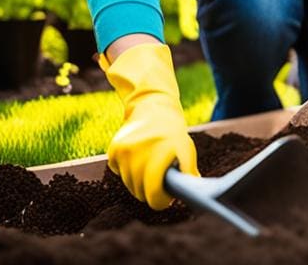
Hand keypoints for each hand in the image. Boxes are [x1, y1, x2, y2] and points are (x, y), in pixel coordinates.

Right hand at [101, 43, 199, 208]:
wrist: (152, 107)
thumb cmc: (172, 133)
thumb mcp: (186, 149)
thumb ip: (188, 172)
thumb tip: (193, 193)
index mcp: (161, 154)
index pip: (154, 196)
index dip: (162, 200)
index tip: (167, 195)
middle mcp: (141, 152)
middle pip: (140, 194)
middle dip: (150, 191)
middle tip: (159, 180)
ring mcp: (125, 151)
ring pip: (128, 184)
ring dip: (138, 181)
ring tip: (149, 166)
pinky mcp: (113, 150)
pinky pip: (118, 172)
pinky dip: (126, 169)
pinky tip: (137, 156)